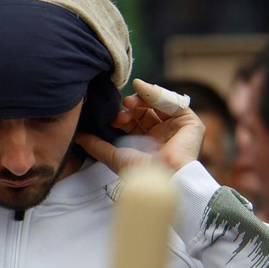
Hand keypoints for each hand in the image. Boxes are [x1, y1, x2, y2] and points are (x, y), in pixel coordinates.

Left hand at [75, 79, 206, 175]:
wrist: (162, 178)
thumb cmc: (141, 172)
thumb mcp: (113, 156)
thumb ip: (96, 145)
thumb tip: (78, 137)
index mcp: (148, 145)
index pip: (136, 121)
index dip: (125, 116)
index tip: (114, 119)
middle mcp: (163, 136)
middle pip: (147, 110)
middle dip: (133, 106)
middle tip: (123, 108)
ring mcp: (178, 129)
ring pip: (160, 103)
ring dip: (143, 98)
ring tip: (131, 101)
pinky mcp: (191, 123)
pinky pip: (175, 102)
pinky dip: (158, 93)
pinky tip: (143, 89)